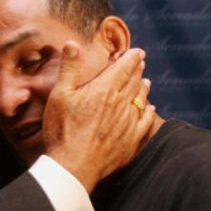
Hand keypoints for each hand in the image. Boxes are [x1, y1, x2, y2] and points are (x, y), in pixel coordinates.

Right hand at [43, 42, 153, 191]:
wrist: (73, 167)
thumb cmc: (62, 130)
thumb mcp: (59, 95)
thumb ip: (69, 68)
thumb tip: (72, 43)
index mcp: (105, 89)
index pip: (124, 67)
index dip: (132, 57)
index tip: (138, 51)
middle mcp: (121, 103)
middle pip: (134, 81)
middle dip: (138, 70)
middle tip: (141, 62)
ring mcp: (128, 122)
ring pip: (141, 99)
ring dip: (144, 88)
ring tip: (146, 81)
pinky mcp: (131, 140)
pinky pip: (146, 122)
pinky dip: (149, 112)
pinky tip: (151, 109)